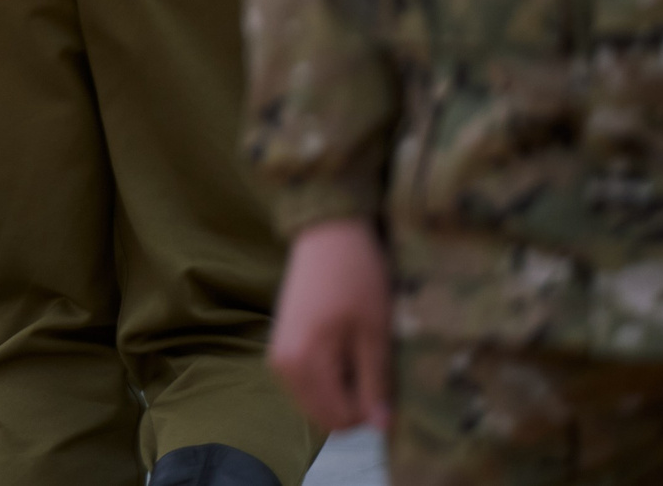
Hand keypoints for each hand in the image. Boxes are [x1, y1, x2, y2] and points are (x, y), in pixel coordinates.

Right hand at [269, 217, 392, 432]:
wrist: (326, 233)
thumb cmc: (356, 278)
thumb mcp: (375, 333)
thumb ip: (375, 383)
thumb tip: (382, 429)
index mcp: (303, 364)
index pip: (340, 419)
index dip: (371, 410)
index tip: (385, 378)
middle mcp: (281, 367)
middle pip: (324, 415)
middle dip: (354, 403)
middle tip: (373, 368)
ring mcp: (277, 357)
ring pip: (316, 401)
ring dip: (342, 391)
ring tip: (358, 355)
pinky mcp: (281, 346)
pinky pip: (308, 383)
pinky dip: (329, 379)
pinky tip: (343, 349)